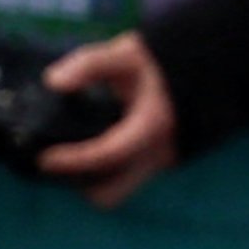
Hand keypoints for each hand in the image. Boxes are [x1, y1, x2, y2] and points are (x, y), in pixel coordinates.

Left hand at [36, 32, 178, 205]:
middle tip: (55, 159)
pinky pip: (123, 180)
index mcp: (151, 126)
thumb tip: (53, 82)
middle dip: (80, 182)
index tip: (44, 158)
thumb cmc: (158, 63)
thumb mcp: (124, 54)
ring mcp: (158, 163)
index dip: (73, 160)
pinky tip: (83, 146)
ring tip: (66, 152)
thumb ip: (89, 64)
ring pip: (116, 191)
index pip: (108, 154)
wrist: (204, 72)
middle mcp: (157, 154)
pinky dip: (101, 171)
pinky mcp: (155, 164)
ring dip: (89, 178)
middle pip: (110, 194)